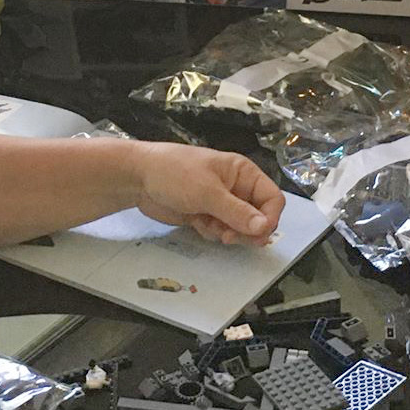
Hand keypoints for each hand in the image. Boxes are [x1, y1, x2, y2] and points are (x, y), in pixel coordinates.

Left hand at [136, 143, 285, 245]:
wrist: (137, 178)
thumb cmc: (174, 174)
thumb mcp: (208, 192)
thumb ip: (238, 212)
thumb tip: (265, 228)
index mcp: (243, 173)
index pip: (272, 199)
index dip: (269, 218)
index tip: (258, 234)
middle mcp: (236, 188)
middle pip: (258, 217)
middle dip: (246, 230)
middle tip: (228, 236)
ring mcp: (220, 203)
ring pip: (239, 228)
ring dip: (227, 232)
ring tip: (208, 226)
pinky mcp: (206, 215)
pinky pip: (220, 231)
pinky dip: (212, 232)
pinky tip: (196, 223)